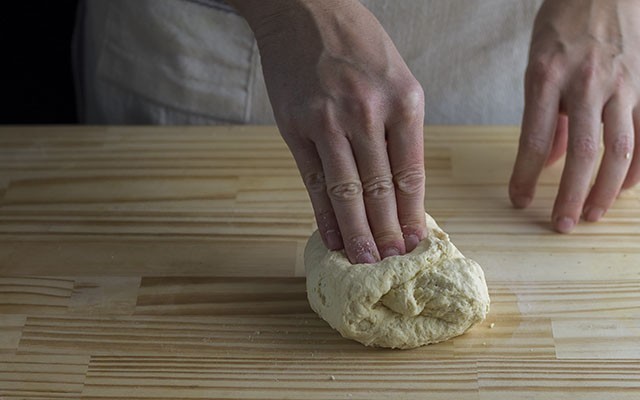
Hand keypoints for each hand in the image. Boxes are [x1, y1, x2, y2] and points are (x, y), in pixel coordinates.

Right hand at [229, 0, 426, 262]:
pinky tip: (331, 236)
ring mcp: (328, 121)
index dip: (413, 214)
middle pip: (380, 189)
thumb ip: (400, 129)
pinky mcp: (296, 127)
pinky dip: (323, 213)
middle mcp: (368, 113)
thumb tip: (400, 186)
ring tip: (365, 261)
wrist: (305, 9)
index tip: (417, 241)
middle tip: (393, 263)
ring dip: (357, 233)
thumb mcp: (396, 77)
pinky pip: (313, 180)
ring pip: (346, 191)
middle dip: (388, 232)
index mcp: (404, 101)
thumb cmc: (356, 45)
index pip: (411, 173)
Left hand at [509, 0, 639, 231]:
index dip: (525, 175)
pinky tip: (624, 189)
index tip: (519, 200)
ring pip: (619, 149)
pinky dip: (637, 167)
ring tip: (589, 215)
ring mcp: (622, 85)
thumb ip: (542, 115)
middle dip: (569, 194)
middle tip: (559, 224)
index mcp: (547, 77)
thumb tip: (545, 163)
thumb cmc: (563, 27)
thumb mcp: (537, 65)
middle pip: (582, 152)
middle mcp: (586, 83)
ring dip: (605, 190)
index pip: (534, 139)